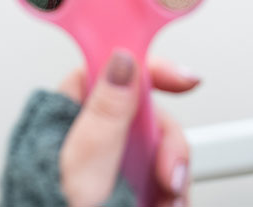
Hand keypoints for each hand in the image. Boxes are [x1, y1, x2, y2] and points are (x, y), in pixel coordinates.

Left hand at [58, 49, 198, 206]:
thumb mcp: (83, 165)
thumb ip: (105, 113)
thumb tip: (121, 59)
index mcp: (69, 115)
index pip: (113, 71)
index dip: (150, 69)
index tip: (183, 80)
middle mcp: (90, 134)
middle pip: (149, 114)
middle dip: (167, 146)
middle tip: (169, 176)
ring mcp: (111, 161)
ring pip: (160, 149)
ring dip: (171, 177)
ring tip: (165, 203)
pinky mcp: (127, 186)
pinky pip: (161, 178)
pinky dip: (169, 196)